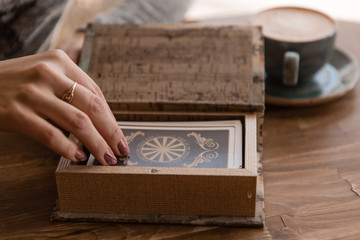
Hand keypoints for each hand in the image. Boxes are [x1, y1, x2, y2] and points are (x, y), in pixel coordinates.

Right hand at [0, 49, 129, 164]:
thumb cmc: (16, 83)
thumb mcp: (45, 74)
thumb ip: (71, 89)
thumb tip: (101, 121)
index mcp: (60, 61)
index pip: (96, 93)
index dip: (111, 118)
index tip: (119, 136)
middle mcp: (48, 73)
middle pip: (92, 106)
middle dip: (111, 132)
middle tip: (120, 150)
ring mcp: (32, 92)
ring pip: (77, 122)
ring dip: (96, 144)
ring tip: (104, 158)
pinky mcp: (16, 112)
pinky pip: (50, 135)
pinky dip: (67, 148)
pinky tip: (77, 157)